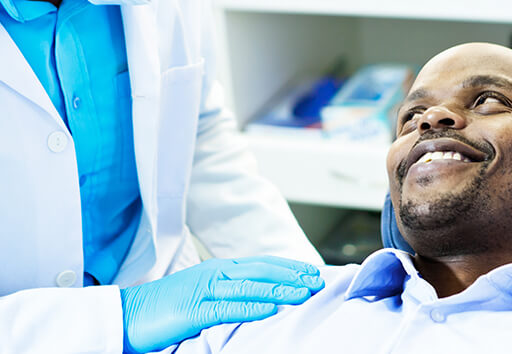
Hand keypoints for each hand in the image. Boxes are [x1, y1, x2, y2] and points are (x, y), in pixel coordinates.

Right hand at [120, 255, 323, 352]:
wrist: (130, 313)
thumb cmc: (168, 306)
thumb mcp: (204, 292)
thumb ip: (229, 291)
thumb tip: (259, 297)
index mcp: (219, 268)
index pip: (262, 263)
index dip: (288, 266)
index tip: (311, 272)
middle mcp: (215, 273)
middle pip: (261, 271)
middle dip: (292, 275)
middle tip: (317, 281)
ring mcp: (205, 289)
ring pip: (250, 287)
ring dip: (280, 290)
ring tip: (303, 293)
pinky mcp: (193, 310)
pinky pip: (227, 308)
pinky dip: (251, 309)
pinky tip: (270, 310)